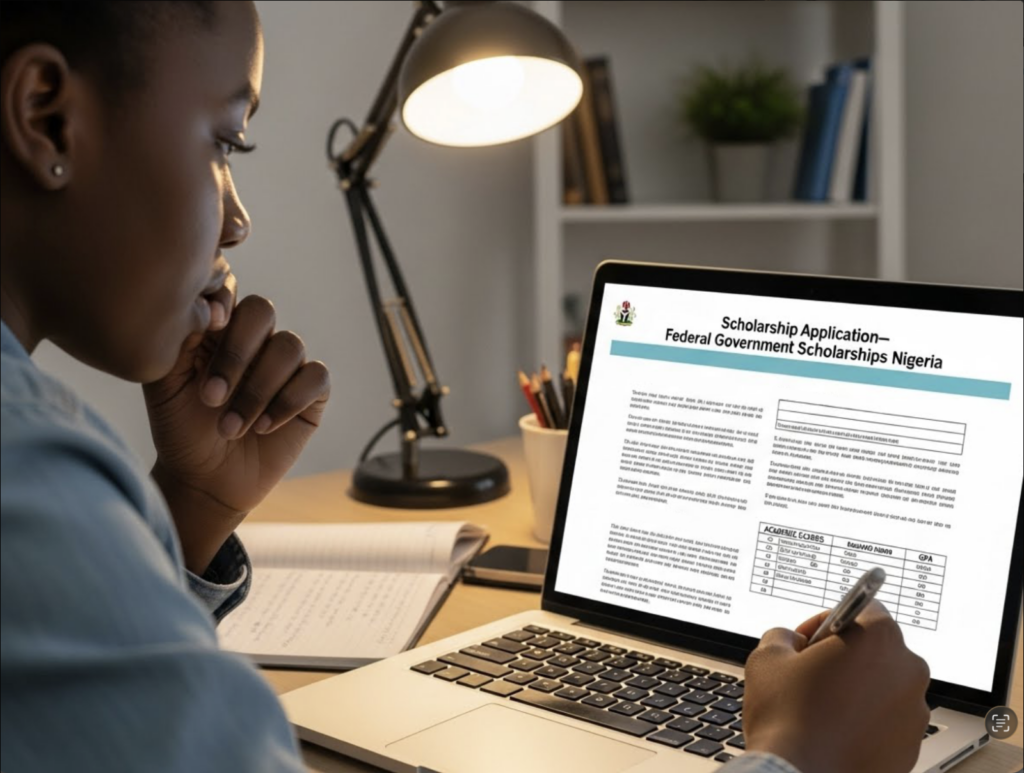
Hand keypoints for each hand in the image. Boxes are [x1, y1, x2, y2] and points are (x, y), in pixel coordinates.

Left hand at [143, 283, 329, 574]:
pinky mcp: (311, 393)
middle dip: (236, 354)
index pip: (229, 290)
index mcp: (218, 328)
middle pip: (262, 311)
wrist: (206, 480)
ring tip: (231, 427)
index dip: (223, 301)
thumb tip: (203, 309)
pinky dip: (288, 401)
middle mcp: (255, 340)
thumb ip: (177, 343)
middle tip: (210, 397)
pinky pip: (315, 377)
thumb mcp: (165, 386)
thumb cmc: (181, 430)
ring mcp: (285, 364)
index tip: (207, 328)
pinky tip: (264, 426)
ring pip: (288, 347)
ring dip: (257, 390)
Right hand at [743, 600, 930, 772]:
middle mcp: (908, 670)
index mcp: (878, 638)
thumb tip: (790, 641)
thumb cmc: (787, 717)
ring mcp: (914, 712)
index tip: (810, 640)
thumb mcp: (767, 657)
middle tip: (810, 674)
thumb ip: (783, 635)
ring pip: (883, 687)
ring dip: (856, 690)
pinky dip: (866, 722)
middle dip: (844, 657)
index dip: (827, 622)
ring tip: (821, 708)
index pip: (861, 608)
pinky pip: (888, 722)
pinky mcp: (911, 746)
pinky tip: (834, 731)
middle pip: (875, 649)